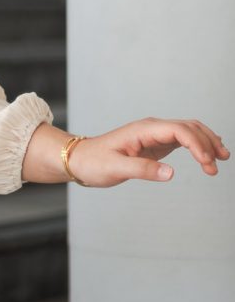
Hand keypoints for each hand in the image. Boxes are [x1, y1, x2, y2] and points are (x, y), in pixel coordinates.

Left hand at [68, 118, 228, 187]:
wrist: (80, 159)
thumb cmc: (94, 162)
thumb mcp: (116, 169)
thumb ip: (143, 170)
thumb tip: (171, 174)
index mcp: (143, 130)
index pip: (179, 130)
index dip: (197, 144)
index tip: (207, 163)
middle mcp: (151, 128)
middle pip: (189, 127)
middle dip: (207, 142)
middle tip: (219, 163)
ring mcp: (154, 135)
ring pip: (188, 131)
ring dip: (206, 142)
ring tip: (221, 159)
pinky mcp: (155, 144)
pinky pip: (182, 140)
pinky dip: (197, 145)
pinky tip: (207, 154)